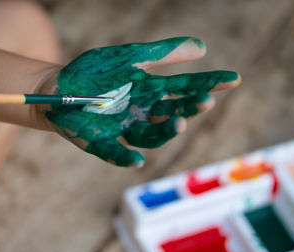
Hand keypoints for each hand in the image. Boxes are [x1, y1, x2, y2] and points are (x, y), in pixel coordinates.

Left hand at [43, 37, 240, 166]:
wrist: (59, 86)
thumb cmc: (95, 72)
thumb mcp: (130, 57)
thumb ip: (162, 53)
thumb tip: (202, 47)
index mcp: (150, 90)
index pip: (185, 88)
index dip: (209, 84)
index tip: (234, 79)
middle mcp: (142, 112)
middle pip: (172, 113)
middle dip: (189, 109)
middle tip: (204, 101)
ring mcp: (122, 128)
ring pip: (151, 135)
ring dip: (166, 131)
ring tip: (180, 123)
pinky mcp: (100, 141)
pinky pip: (115, 153)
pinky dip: (125, 158)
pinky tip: (137, 162)